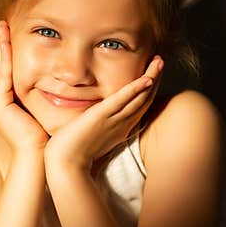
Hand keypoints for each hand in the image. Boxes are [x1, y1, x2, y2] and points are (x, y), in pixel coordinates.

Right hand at [0, 21, 48, 152]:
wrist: (39, 155)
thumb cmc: (44, 133)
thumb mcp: (39, 104)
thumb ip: (37, 88)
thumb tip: (52, 70)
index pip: (2, 65)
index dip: (3, 43)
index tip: (4, 20)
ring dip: (0, 42)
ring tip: (2, 20)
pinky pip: (2, 75)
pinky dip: (5, 57)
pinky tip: (8, 40)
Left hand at [45, 56, 163, 171]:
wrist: (65, 165)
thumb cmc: (72, 153)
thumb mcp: (89, 136)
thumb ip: (95, 126)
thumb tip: (90, 117)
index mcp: (119, 129)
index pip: (138, 106)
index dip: (148, 90)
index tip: (152, 75)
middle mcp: (121, 125)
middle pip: (144, 99)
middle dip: (154, 79)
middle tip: (160, 61)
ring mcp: (113, 121)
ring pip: (139, 97)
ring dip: (151, 78)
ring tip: (159, 62)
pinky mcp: (101, 117)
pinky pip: (122, 101)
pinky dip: (135, 89)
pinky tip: (146, 78)